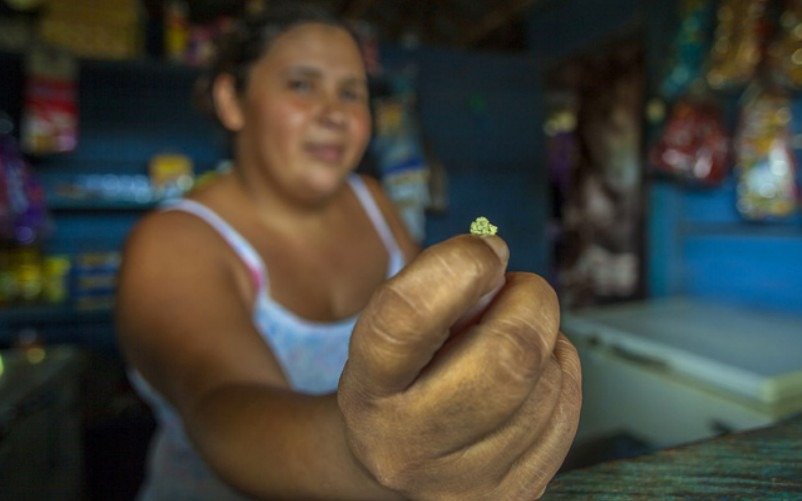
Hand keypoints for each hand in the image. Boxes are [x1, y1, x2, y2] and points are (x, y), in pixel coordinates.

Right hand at [338, 234, 581, 499]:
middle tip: (518, 289)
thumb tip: (497, 262)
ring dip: (543, 340)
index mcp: (368, 391)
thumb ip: (435, 288)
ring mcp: (466, 482)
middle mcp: (409, 446)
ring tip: (509, 342)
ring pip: (546, 379)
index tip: (485, 249)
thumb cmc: (400, 378)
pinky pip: (567, 408)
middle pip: (507, 358)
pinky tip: (529, 376)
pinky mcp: (515, 496)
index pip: (405, 321)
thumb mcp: (391, 330)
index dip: (456, 268)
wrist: (395, 463)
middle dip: (530, 302)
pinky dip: (558, 373)